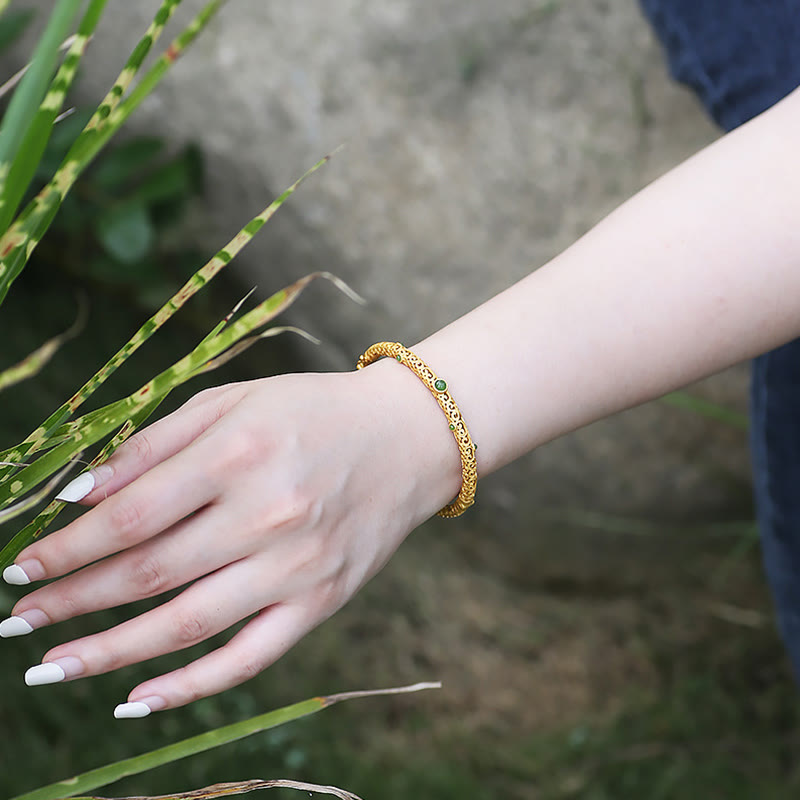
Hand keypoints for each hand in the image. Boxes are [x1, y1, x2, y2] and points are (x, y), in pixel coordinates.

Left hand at [1, 366, 460, 716]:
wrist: (409, 438)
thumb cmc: (314, 411)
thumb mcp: (234, 403)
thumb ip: (155, 444)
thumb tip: (78, 495)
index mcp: (238, 453)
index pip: (130, 514)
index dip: (65, 547)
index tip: (21, 568)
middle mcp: (267, 514)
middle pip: (147, 572)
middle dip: (70, 601)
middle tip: (17, 621)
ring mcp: (297, 566)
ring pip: (185, 624)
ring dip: (108, 652)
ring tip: (50, 668)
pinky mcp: (322, 601)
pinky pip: (249, 658)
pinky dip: (190, 685)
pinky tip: (137, 699)